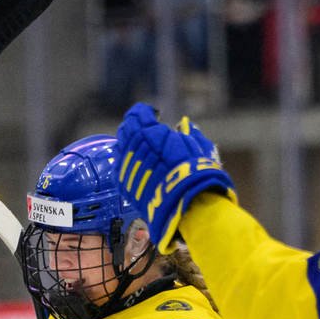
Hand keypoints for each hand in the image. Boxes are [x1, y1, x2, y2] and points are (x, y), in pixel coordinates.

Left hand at [114, 103, 233, 252]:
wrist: (184, 206)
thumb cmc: (197, 174)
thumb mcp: (199, 147)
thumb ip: (189, 134)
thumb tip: (185, 125)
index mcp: (151, 132)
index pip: (138, 114)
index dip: (144, 112)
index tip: (153, 115)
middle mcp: (134, 146)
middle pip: (127, 129)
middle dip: (136, 127)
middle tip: (146, 131)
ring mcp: (127, 165)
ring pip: (121, 147)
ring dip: (131, 144)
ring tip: (143, 149)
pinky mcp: (123, 183)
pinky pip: (120, 166)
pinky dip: (128, 162)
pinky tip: (139, 165)